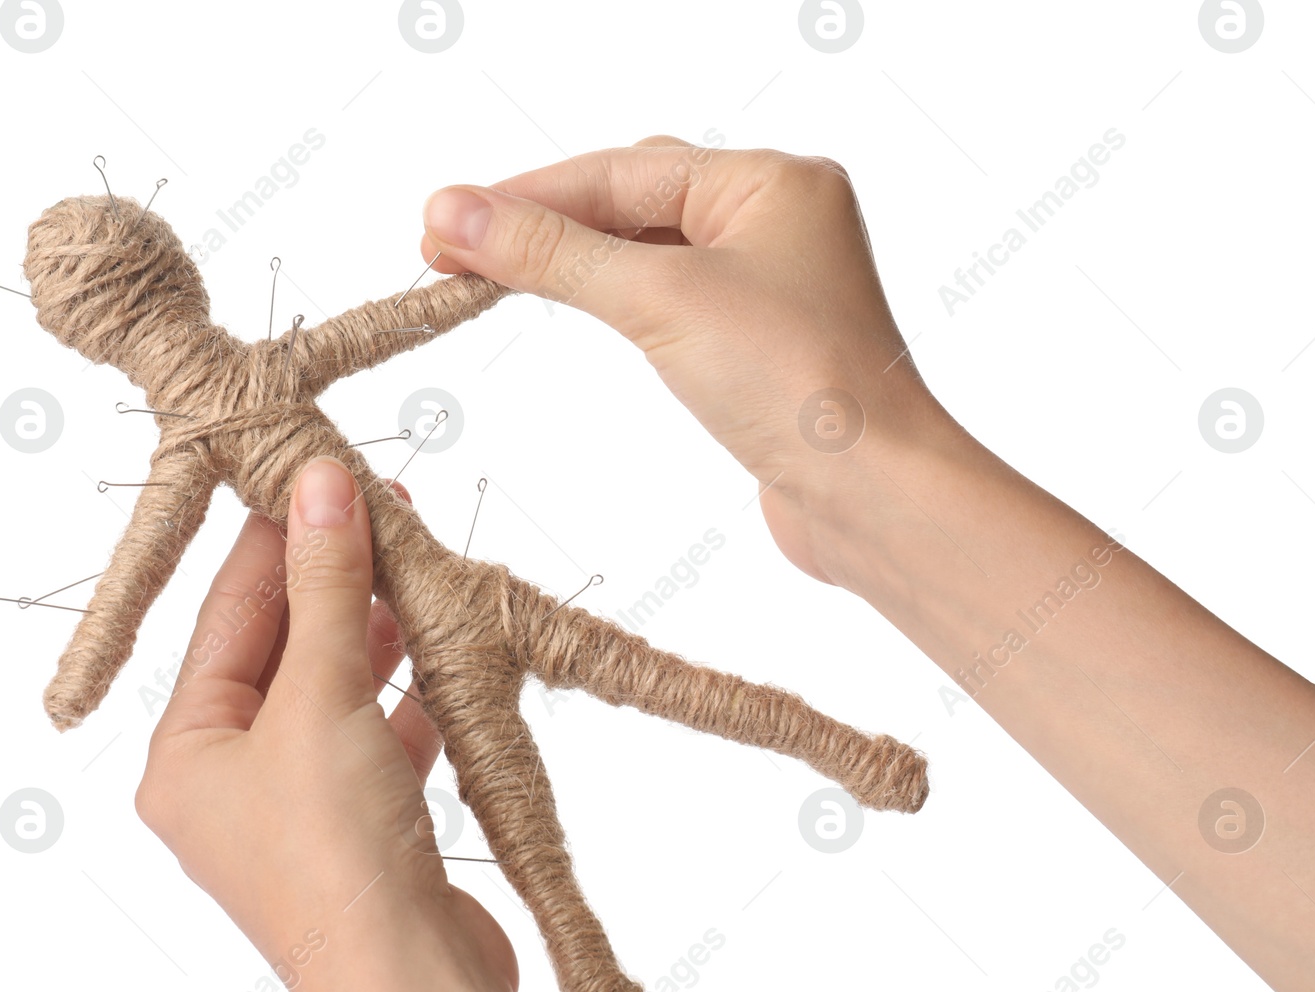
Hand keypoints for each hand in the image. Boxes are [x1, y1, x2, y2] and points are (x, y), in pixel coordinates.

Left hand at [133, 456, 517, 991]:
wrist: (408, 988)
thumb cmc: (335, 853)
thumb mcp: (322, 699)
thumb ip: (328, 589)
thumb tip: (322, 484)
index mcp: (184, 756)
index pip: (227, 620)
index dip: (276, 543)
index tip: (322, 478)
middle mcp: (228, 786)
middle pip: (281, 656)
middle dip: (334, 586)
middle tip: (387, 514)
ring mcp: (296, 816)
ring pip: (334, 699)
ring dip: (374, 638)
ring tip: (417, 573)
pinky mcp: (360, 837)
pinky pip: (377, 745)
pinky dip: (406, 703)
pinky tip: (438, 665)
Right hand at [419, 139, 941, 580]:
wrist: (872, 497)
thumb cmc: (798, 386)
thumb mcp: (660, 301)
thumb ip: (554, 255)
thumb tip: (455, 211)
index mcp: (773, 181)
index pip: (620, 172)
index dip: (523, 196)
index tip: (441, 220)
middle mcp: (778, 221)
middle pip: (632, 201)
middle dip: (542, 222)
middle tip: (452, 250)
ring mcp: (771, 284)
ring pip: (648, 252)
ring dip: (573, 261)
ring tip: (489, 274)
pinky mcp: (760, 344)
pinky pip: (669, 301)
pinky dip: (612, 299)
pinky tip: (573, 303)